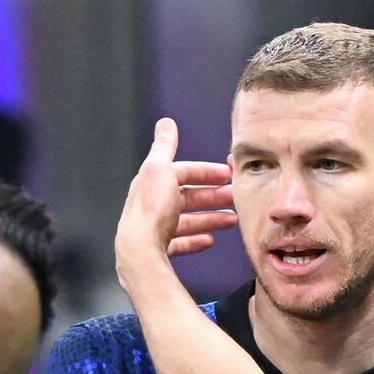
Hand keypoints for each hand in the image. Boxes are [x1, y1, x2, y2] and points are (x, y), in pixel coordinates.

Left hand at [113, 117, 235, 276]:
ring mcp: (155, 227)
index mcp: (152, 182)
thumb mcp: (160, 168)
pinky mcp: (158, 249)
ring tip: (231, 220)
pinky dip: (195, 239)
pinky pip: (180, 242)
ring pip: (187, 220)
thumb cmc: (151, 210)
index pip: (183, 172)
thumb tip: (166, 123)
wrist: (140, 250)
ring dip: (210, 218)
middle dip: (212, 196)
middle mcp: (151, 203)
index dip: (206, 172)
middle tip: (234, 198)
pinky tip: (209, 239)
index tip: (227, 176)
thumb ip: (165, 145)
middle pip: (187, 196)